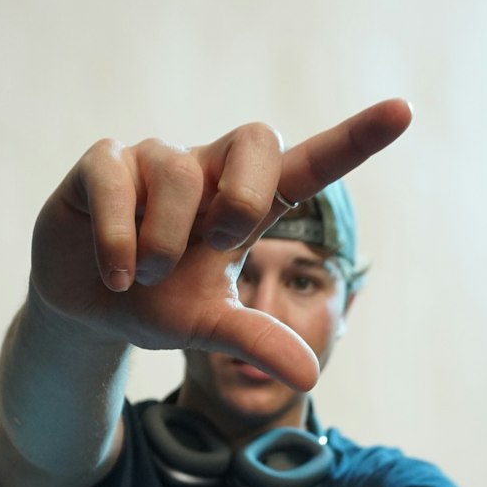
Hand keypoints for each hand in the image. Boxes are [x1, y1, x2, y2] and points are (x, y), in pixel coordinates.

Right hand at [27, 99, 411, 387]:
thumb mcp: (208, 328)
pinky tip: (115, 276)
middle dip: (246, 196)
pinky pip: (117, 181)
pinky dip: (119, 240)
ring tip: (145, 278)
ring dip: (165, 241)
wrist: (84, 309)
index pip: (309, 164)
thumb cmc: (157, 304)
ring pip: (178, 173)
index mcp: (244, 204)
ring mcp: (153, 161)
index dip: (354, 140)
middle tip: (219, 245)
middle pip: (257, 137)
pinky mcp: (102, 164)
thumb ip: (255, 341)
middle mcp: (206, 170)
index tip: (402, 112)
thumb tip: (310, 374)